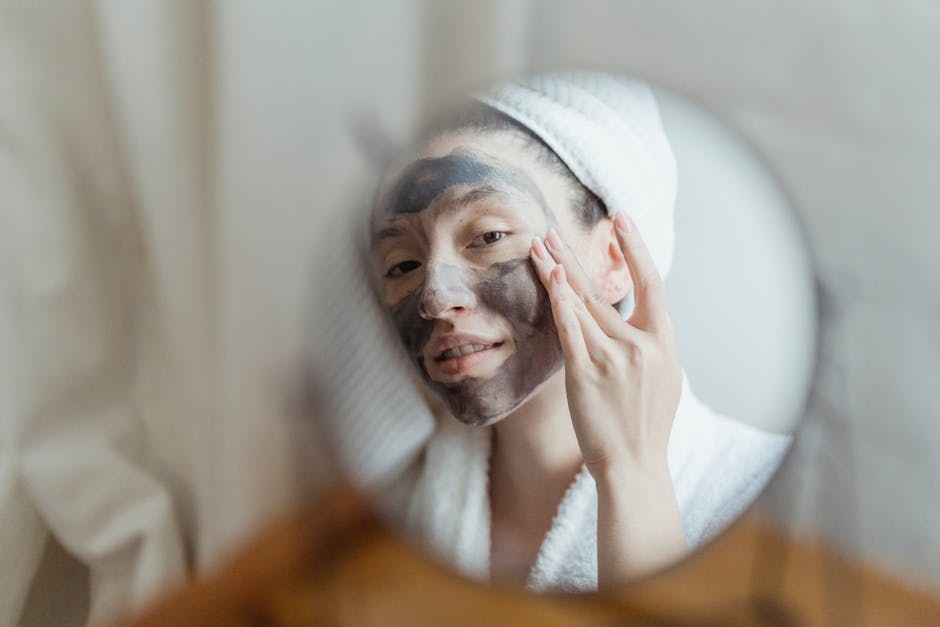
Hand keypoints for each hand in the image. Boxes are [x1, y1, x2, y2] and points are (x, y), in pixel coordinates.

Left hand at [529, 213, 681, 480]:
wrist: (634, 465)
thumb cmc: (647, 424)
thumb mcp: (664, 378)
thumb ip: (652, 344)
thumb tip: (639, 318)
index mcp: (663, 342)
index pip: (652, 282)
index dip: (636, 248)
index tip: (622, 219)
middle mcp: (639, 344)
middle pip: (602, 288)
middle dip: (575, 255)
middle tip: (554, 229)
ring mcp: (612, 357)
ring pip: (581, 303)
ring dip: (557, 270)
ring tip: (539, 245)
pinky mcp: (586, 373)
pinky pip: (570, 329)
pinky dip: (560, 301)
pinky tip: (551, 277)